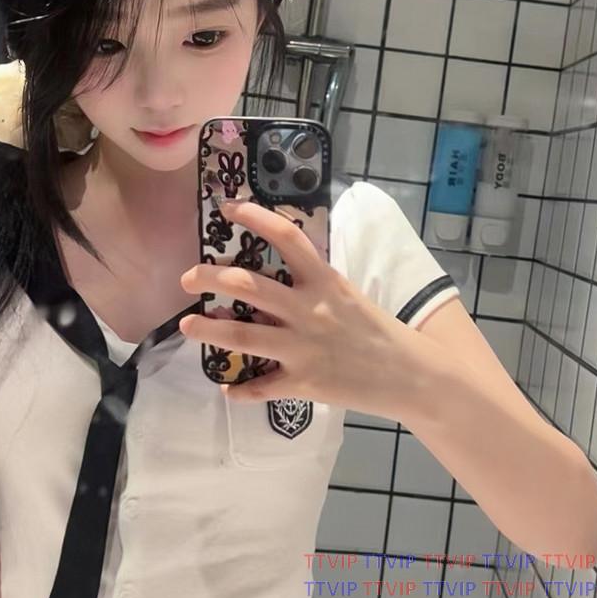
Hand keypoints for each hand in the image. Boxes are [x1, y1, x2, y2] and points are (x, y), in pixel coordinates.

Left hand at [178, 199, 424, 421]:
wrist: (409, 375)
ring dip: (208, 330)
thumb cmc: (378, 332)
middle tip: (188, 278)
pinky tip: (228, 388)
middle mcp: (309, 310)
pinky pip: (262, 387)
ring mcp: (303, 348)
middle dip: (209, 278)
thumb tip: (274, 280)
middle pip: (248, 285)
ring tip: (187, 327)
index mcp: (325, 281)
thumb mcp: (348, 296)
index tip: (227, 208)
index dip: (255, 217)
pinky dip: (241, 389)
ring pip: (243, 335)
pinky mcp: (304, 383)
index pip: (287, 238)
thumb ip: (314, 287)